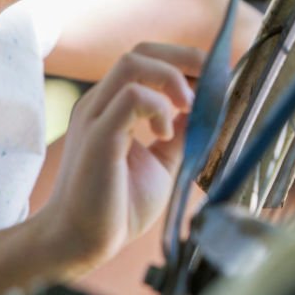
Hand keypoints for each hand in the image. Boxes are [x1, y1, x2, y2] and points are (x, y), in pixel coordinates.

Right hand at [36, 42, 204, 271]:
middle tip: (209, 83)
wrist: (82, 242)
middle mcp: (101, 104)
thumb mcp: (163, 161)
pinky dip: (159, 108)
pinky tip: (166, 134)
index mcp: (112, 107)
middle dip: (183, 58)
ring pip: (133, 63)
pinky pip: (131, 98)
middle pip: (140, 52)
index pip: (147, 60)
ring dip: (172, 78)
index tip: (213, 82)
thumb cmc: (118, 206)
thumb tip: (206, 111)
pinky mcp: (99, 136)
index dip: (183, 62)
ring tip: (189, 107)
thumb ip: (181, 134)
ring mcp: (96, 116)